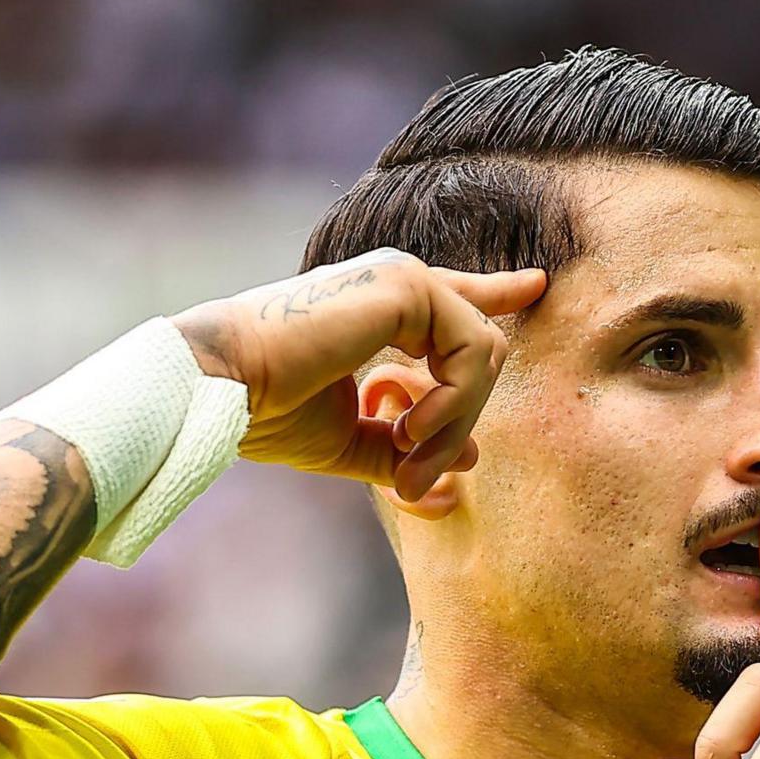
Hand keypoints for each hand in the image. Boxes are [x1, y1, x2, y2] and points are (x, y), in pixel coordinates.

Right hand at [169, 249, 546, 502]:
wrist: (222, 391)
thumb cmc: (268, 412)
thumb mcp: (352, 440)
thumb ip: (408, 446)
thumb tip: (472, 460)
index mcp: (380, 308)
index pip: (454, 299)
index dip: (497, 293)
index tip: (536, 285)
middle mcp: (396, 283)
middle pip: (479, 351)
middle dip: (460, 423)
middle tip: (416, 481)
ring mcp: (404, 277)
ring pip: (483, 354)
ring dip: (454, 423)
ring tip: (408, 459)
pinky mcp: (407, 285)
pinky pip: (471, 352)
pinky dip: (451, 404)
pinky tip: (407, 429)